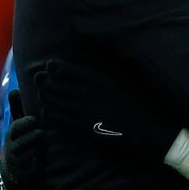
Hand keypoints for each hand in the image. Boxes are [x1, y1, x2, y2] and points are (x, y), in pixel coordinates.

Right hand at [0, 90, 44, 189]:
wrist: (14, 171)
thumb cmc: (21, 141)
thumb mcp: (18, 125)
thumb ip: (17, 109)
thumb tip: (14, 89)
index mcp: (12, 136)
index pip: (16, 128)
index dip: (25, 123)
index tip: (35, 120)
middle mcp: (12, 150)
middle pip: (22, 142)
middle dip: (33, 137)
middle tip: (42, 133)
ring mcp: (17, 164)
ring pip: (29, 155)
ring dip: (38, 150)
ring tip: (45, 146)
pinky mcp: (24, 177)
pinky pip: (33, 171)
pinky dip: (39, 167)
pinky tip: (45, 162)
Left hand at [37, 60, 181, 161]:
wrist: (151, 130)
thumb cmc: (141, 102)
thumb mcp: (125, 80)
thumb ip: (106, 71)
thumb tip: (90, 60)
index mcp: (100, 80)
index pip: (69, 71)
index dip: (55, 68)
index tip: (48, 66)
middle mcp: (91, 95)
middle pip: (58, 85)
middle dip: (45, 81)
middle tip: (37, 78)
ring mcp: (88, 113)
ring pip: (57, 102)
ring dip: (46, 97)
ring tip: (40, 93)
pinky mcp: (87, 129)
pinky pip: (62, 121)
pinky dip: (51, 116)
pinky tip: (46, 113)